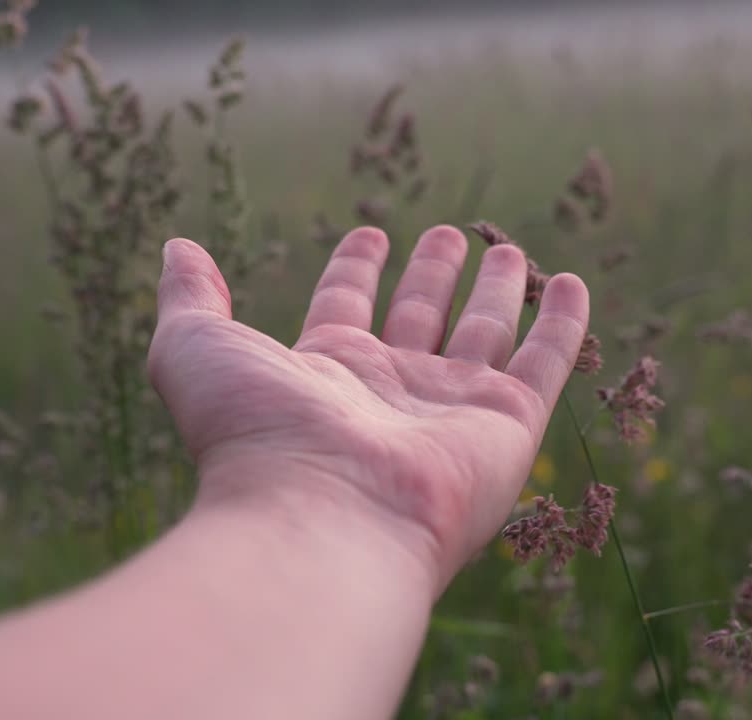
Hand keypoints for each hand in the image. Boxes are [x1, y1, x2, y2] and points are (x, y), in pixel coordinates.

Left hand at [147, 225, 588, 594]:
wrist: (324, 515)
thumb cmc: (255, 436)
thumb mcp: (196, 350)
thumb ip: (190, 298)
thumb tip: (178, 249)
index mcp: (327, 371)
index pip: (348, 305)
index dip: (357, 269)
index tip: (371, 234)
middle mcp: (393, 390)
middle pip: (421, 318)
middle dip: (434, 275)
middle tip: (453, 233)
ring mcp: (454, 408)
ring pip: (485, 334)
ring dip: (497, 292)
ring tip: (508, 249)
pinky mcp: (509, 424)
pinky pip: (546, 362)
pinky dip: (564, 324)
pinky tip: (574, 284)